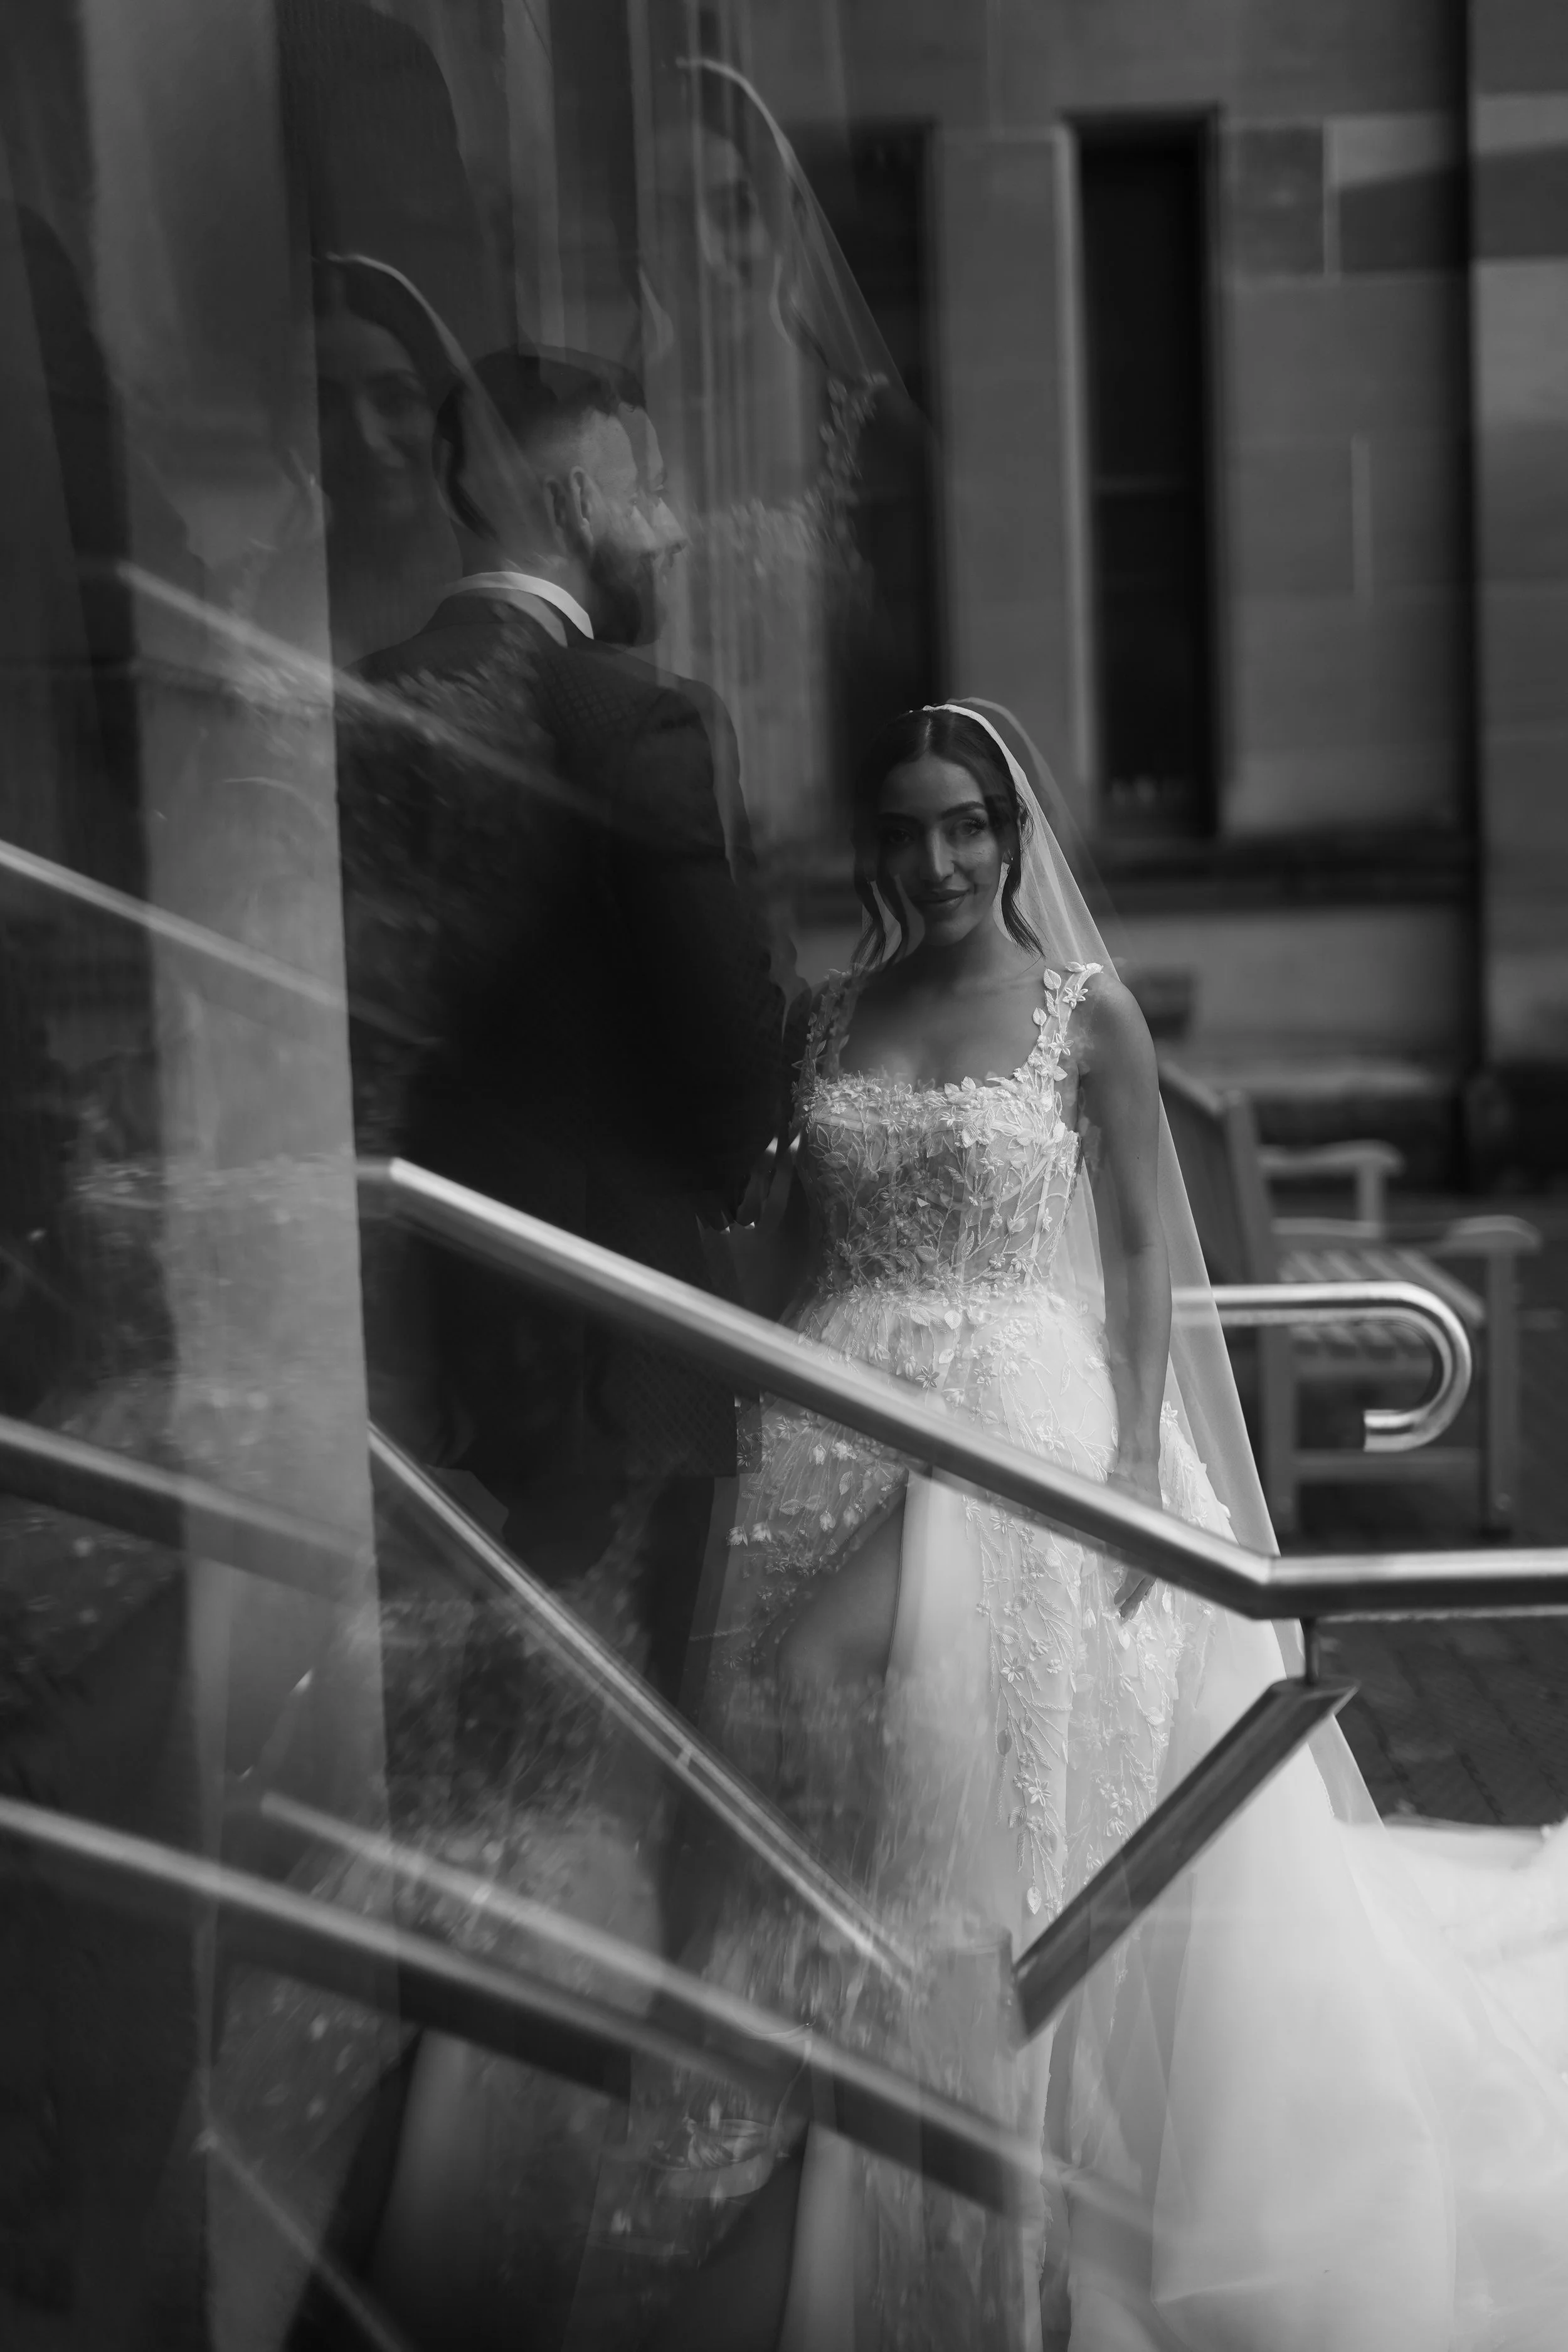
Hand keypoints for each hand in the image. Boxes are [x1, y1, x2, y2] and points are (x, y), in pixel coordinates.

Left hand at [1108, 1455, 1161, 1617]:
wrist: (1138, 1465)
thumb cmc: (1123, 1484)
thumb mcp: (1112, 1511)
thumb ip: (1109, 1536)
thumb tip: (1106, 1559)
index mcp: (1145, 1539)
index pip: (1138, 1573)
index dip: (1127, 1590)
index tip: (1116, 1603)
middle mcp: (1154, 1540)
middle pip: (1148, 1577)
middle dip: (1136, 1597)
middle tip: (1124, 1615)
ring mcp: (1156, 1535)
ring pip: (1153, 1568)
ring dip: (1142, 1587)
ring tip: (1134, 1605)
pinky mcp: (1155, 1530)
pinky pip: (1153, 1557)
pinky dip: (1146, 1570)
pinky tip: (1141, 1577)